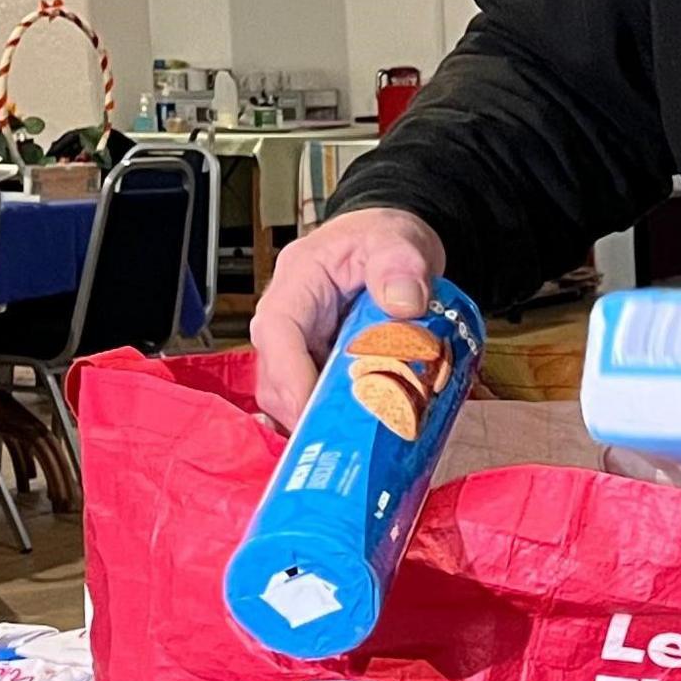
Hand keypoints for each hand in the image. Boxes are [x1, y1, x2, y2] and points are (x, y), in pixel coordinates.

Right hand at [255, 206, 446, 427]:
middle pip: (277, 377)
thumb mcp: (397, 240)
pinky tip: (367, 432)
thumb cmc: (384, 238)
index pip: (277, 332)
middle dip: (305, 413)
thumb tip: (404, 303)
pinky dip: (340, 420)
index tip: (313, 408)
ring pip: (294, 397)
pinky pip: (319, 401)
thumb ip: (400, 265)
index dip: (290, 374)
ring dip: (323, 422)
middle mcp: (290, 322)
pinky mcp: (321, 367)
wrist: (392, 245)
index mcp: (297, 284)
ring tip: (360, 440)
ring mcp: (304, 349)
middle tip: (345, 442)